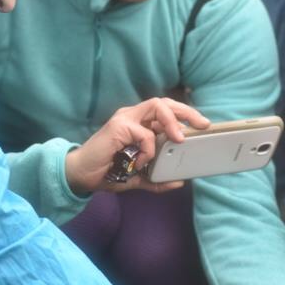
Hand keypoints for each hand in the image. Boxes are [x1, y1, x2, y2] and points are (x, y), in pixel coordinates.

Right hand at [64, 98, 210, 193]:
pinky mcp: (118, 126)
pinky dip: (148, 149)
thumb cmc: (107, 172)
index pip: (166, 110)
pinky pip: (144, 133)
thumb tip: (178, 182)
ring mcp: (125, 119)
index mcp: (139, 123)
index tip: (201, 126)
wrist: (81, 176)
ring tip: (179, 139)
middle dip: (187, 111)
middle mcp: (133, 116)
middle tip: (202, 124)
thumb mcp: (138, 178)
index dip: (185, 115)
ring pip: (157, 106)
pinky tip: (140, 162)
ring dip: (172, 122)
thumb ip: (156, 179)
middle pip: (165, 102)